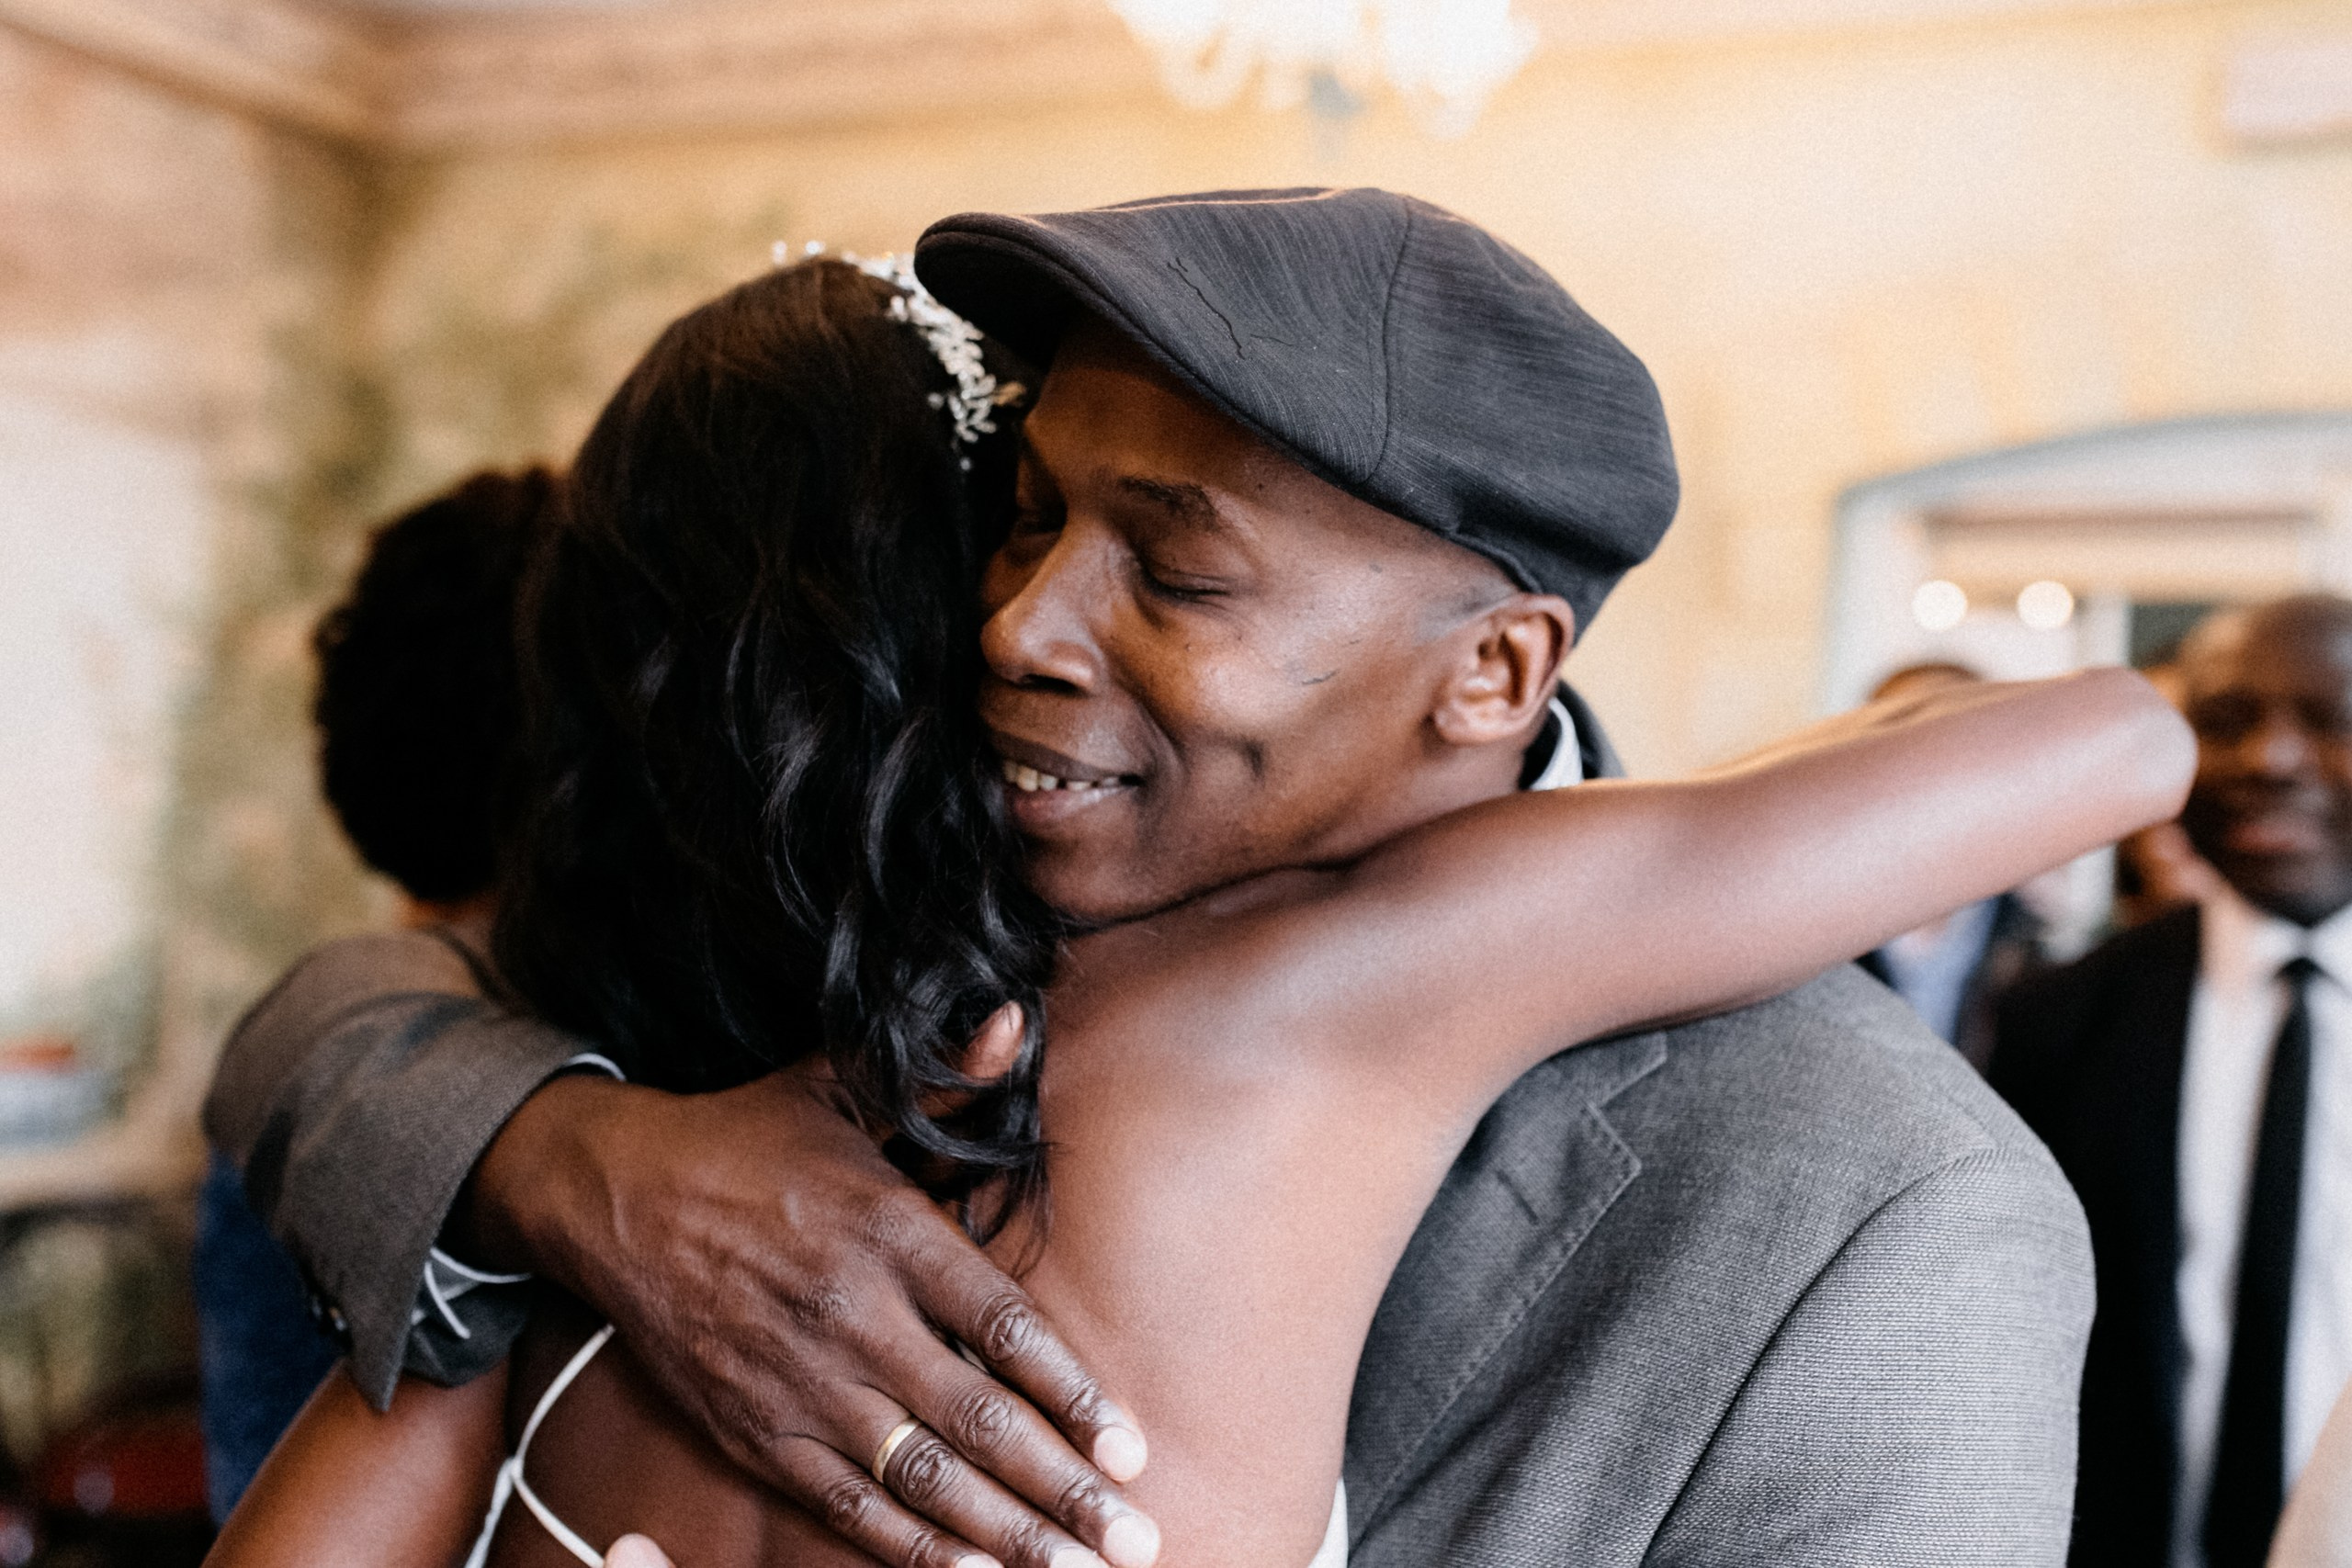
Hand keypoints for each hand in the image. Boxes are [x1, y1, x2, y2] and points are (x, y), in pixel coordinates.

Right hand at [470, 1069, 1157, 1567]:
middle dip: (1060, 1491)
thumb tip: (1019, 1016)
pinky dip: (907, 1547)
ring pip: (919, 1478)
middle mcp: (852, 1317)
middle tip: (1133, 1540)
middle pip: (976, 1422)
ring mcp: (801, 1383)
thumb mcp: (838, 1091)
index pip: (1001, 1329)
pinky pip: (844, 1503)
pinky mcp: (756, 1428)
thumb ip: (942, 1076)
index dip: (1071, 1395)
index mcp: (887, 1233)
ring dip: (1002, 1534)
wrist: (609, 1195)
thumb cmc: (743, 1141)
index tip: (1129, 1451)